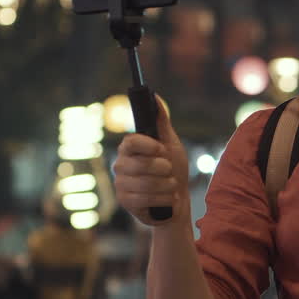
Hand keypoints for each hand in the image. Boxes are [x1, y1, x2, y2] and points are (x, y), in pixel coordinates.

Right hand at [113, 96, 188, 225]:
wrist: (177, 201)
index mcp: (130, 147)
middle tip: (169, 171)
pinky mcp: (125, 201)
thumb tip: (155, 97)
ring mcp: (121, 183)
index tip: (162, 150)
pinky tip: (166, 198)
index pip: (131, 141)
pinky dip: (164, 199)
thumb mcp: (171, 144)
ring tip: (171, 186)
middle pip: (142, 164)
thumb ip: (161, 122)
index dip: (149, 146)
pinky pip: (146, 199)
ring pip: (147, 183)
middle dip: (165, 169)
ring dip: (168, 186)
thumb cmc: (174, 170)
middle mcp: (121, 164)